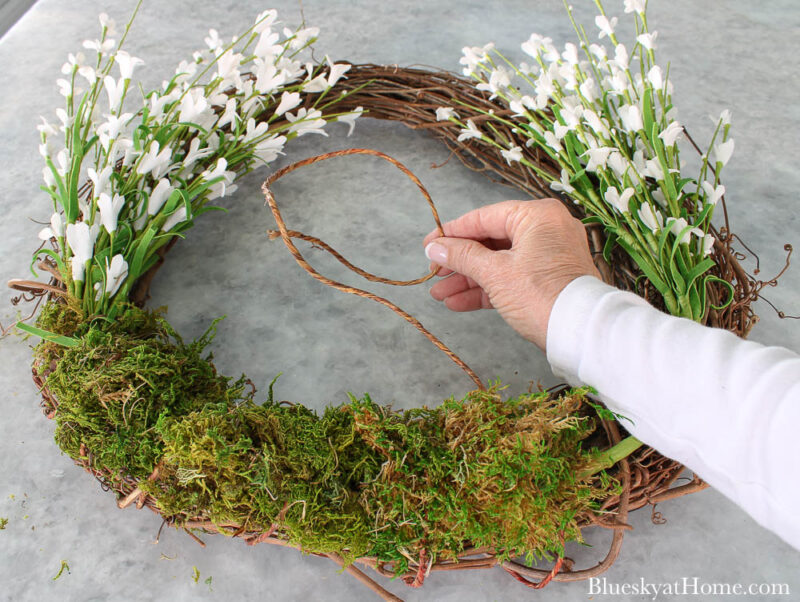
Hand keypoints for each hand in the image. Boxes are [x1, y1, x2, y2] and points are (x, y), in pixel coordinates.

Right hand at [423, 199, 600, 349]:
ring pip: (499, 262)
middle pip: (490, 241)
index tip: (428, 245)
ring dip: (468, 279)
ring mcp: (548, 256)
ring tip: (439, 294)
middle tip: (433, 273)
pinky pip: (511, 278)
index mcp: (537, 216)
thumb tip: (434, 248)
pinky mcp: (548, 280)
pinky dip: (487, 289)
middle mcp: (546, 230)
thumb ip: (462, 256)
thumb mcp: (495, 273)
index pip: (484, 218)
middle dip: (458, 262)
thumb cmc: (541, 295)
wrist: (579, 333)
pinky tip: (458, 302)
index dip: (452, 233)